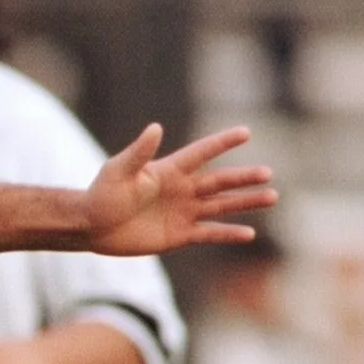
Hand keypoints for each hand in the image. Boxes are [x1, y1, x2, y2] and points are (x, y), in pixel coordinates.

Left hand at [84, 124, 275, 255]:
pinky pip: (209, 233)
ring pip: (221, 206)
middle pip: (219, 181)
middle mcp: (181, 189)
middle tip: (268, 173)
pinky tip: (249, 234)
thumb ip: (139, 152)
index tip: (246, 131)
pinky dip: (228, 233)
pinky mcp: (178, 235)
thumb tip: (155, 127)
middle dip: (243, 178)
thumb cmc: (102, 194)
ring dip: (245, 202)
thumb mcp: (119, 171)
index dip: (222, 143)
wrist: (91, 226)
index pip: (201, 153)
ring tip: (271, 197)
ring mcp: (182, 212)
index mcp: (169, 170)